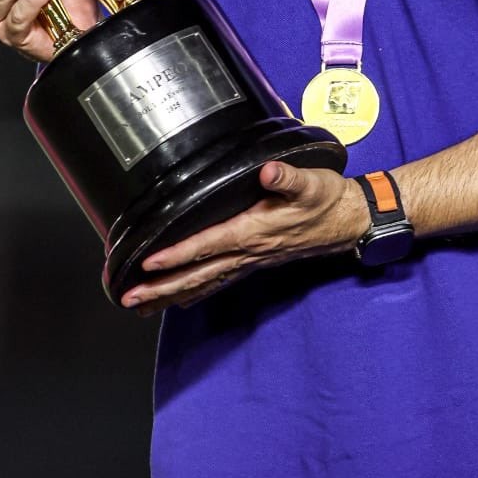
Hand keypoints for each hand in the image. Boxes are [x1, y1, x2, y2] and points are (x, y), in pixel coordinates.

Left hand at [121, 162, 370, 314]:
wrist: (347, 220)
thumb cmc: (327, 199)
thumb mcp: (311, 182)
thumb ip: (288, 177)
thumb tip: (268, 171)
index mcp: (255, 231)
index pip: (208, 245)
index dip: (178, 255)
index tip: (149, 263)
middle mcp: (249, 251)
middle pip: (198, 274)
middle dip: (162, 287)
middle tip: (129, 298)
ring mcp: (251, 260)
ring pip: (204, 282)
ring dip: (171, 295)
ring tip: (140, 305)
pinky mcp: (255, 261)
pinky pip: (218, 281)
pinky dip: (195, 291)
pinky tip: (178, 299)